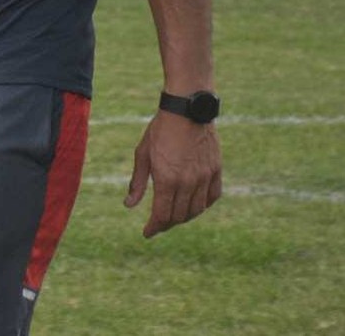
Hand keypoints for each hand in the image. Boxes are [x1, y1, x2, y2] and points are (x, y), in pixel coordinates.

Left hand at [124, 110, 221, 236]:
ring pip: (197, 210)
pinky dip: (203, 205)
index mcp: (167, 179)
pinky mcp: (216, 171)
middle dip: (166, 224)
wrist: (186, 110)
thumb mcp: (142, 154)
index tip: (147, 233)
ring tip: (173, 216)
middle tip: (157, 224)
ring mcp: (204, 177)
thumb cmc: (159, 131)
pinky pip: (212, 197)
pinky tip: (194, 204)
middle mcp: (188, 182)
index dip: (154, 228)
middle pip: (179, 216)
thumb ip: (138, 182)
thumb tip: (129, 205)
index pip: (162, 215)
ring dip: (184, 217)